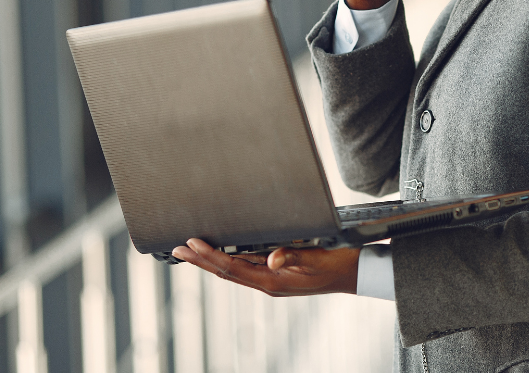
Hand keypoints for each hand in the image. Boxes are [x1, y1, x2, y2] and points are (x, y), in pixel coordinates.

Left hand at [170, 239, 359, 295]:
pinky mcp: (276, 276)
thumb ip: (292, 256)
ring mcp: (271, 281)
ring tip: (190, 252)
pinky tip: (222, 256)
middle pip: (226, 272)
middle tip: (176, 250)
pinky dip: (227, 262)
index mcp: (273, 281)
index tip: (190, 244)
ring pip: (233, 271)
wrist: (353, 274)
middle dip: (200, 261)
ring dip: (210, 262)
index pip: (232, 268)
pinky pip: (245, 270)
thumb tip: (270, 259)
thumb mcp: (316, 258)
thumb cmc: (336, 265)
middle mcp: (268, 283)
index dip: (209, 256)